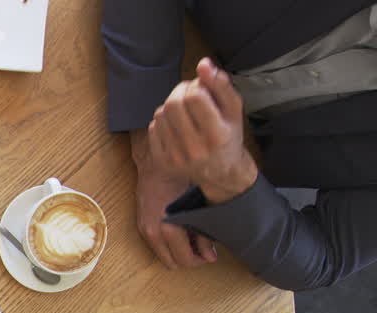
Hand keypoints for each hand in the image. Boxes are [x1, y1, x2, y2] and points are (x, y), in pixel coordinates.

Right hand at [130, 133, 216, 268]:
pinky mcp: (141, 224)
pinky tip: (180, 231)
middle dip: (189, 258)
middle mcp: (152, 233)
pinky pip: (156, 245)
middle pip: (172, 263)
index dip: (200, 260)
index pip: (185, 260)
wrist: (156, 162)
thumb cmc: (181, 177)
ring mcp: (144, 229)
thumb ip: (204, 233)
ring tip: (192, 239)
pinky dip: (169, 244)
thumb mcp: (199, 205)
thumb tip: (210, 257)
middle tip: (203, 248)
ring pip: (163, 256)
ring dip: (178, 252)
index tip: (210, 254)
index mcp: (168, 228)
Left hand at [148, 58, 258, 204]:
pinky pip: (153, 127)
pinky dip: (163, 121)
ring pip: (161, 113)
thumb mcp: (234, 109)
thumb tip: (203, 64)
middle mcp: (195, 148)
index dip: (195, 85)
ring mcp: (176, 156)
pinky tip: (176, 125)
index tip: (200, 87)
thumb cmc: (229, 135)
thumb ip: (221, 84)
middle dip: (180, 91)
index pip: (195, 96)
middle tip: (189, 94)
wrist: (220, 172)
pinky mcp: (162, 161)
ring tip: (184, 111)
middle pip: (174, 104)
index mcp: (217, 134)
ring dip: (171, 105)